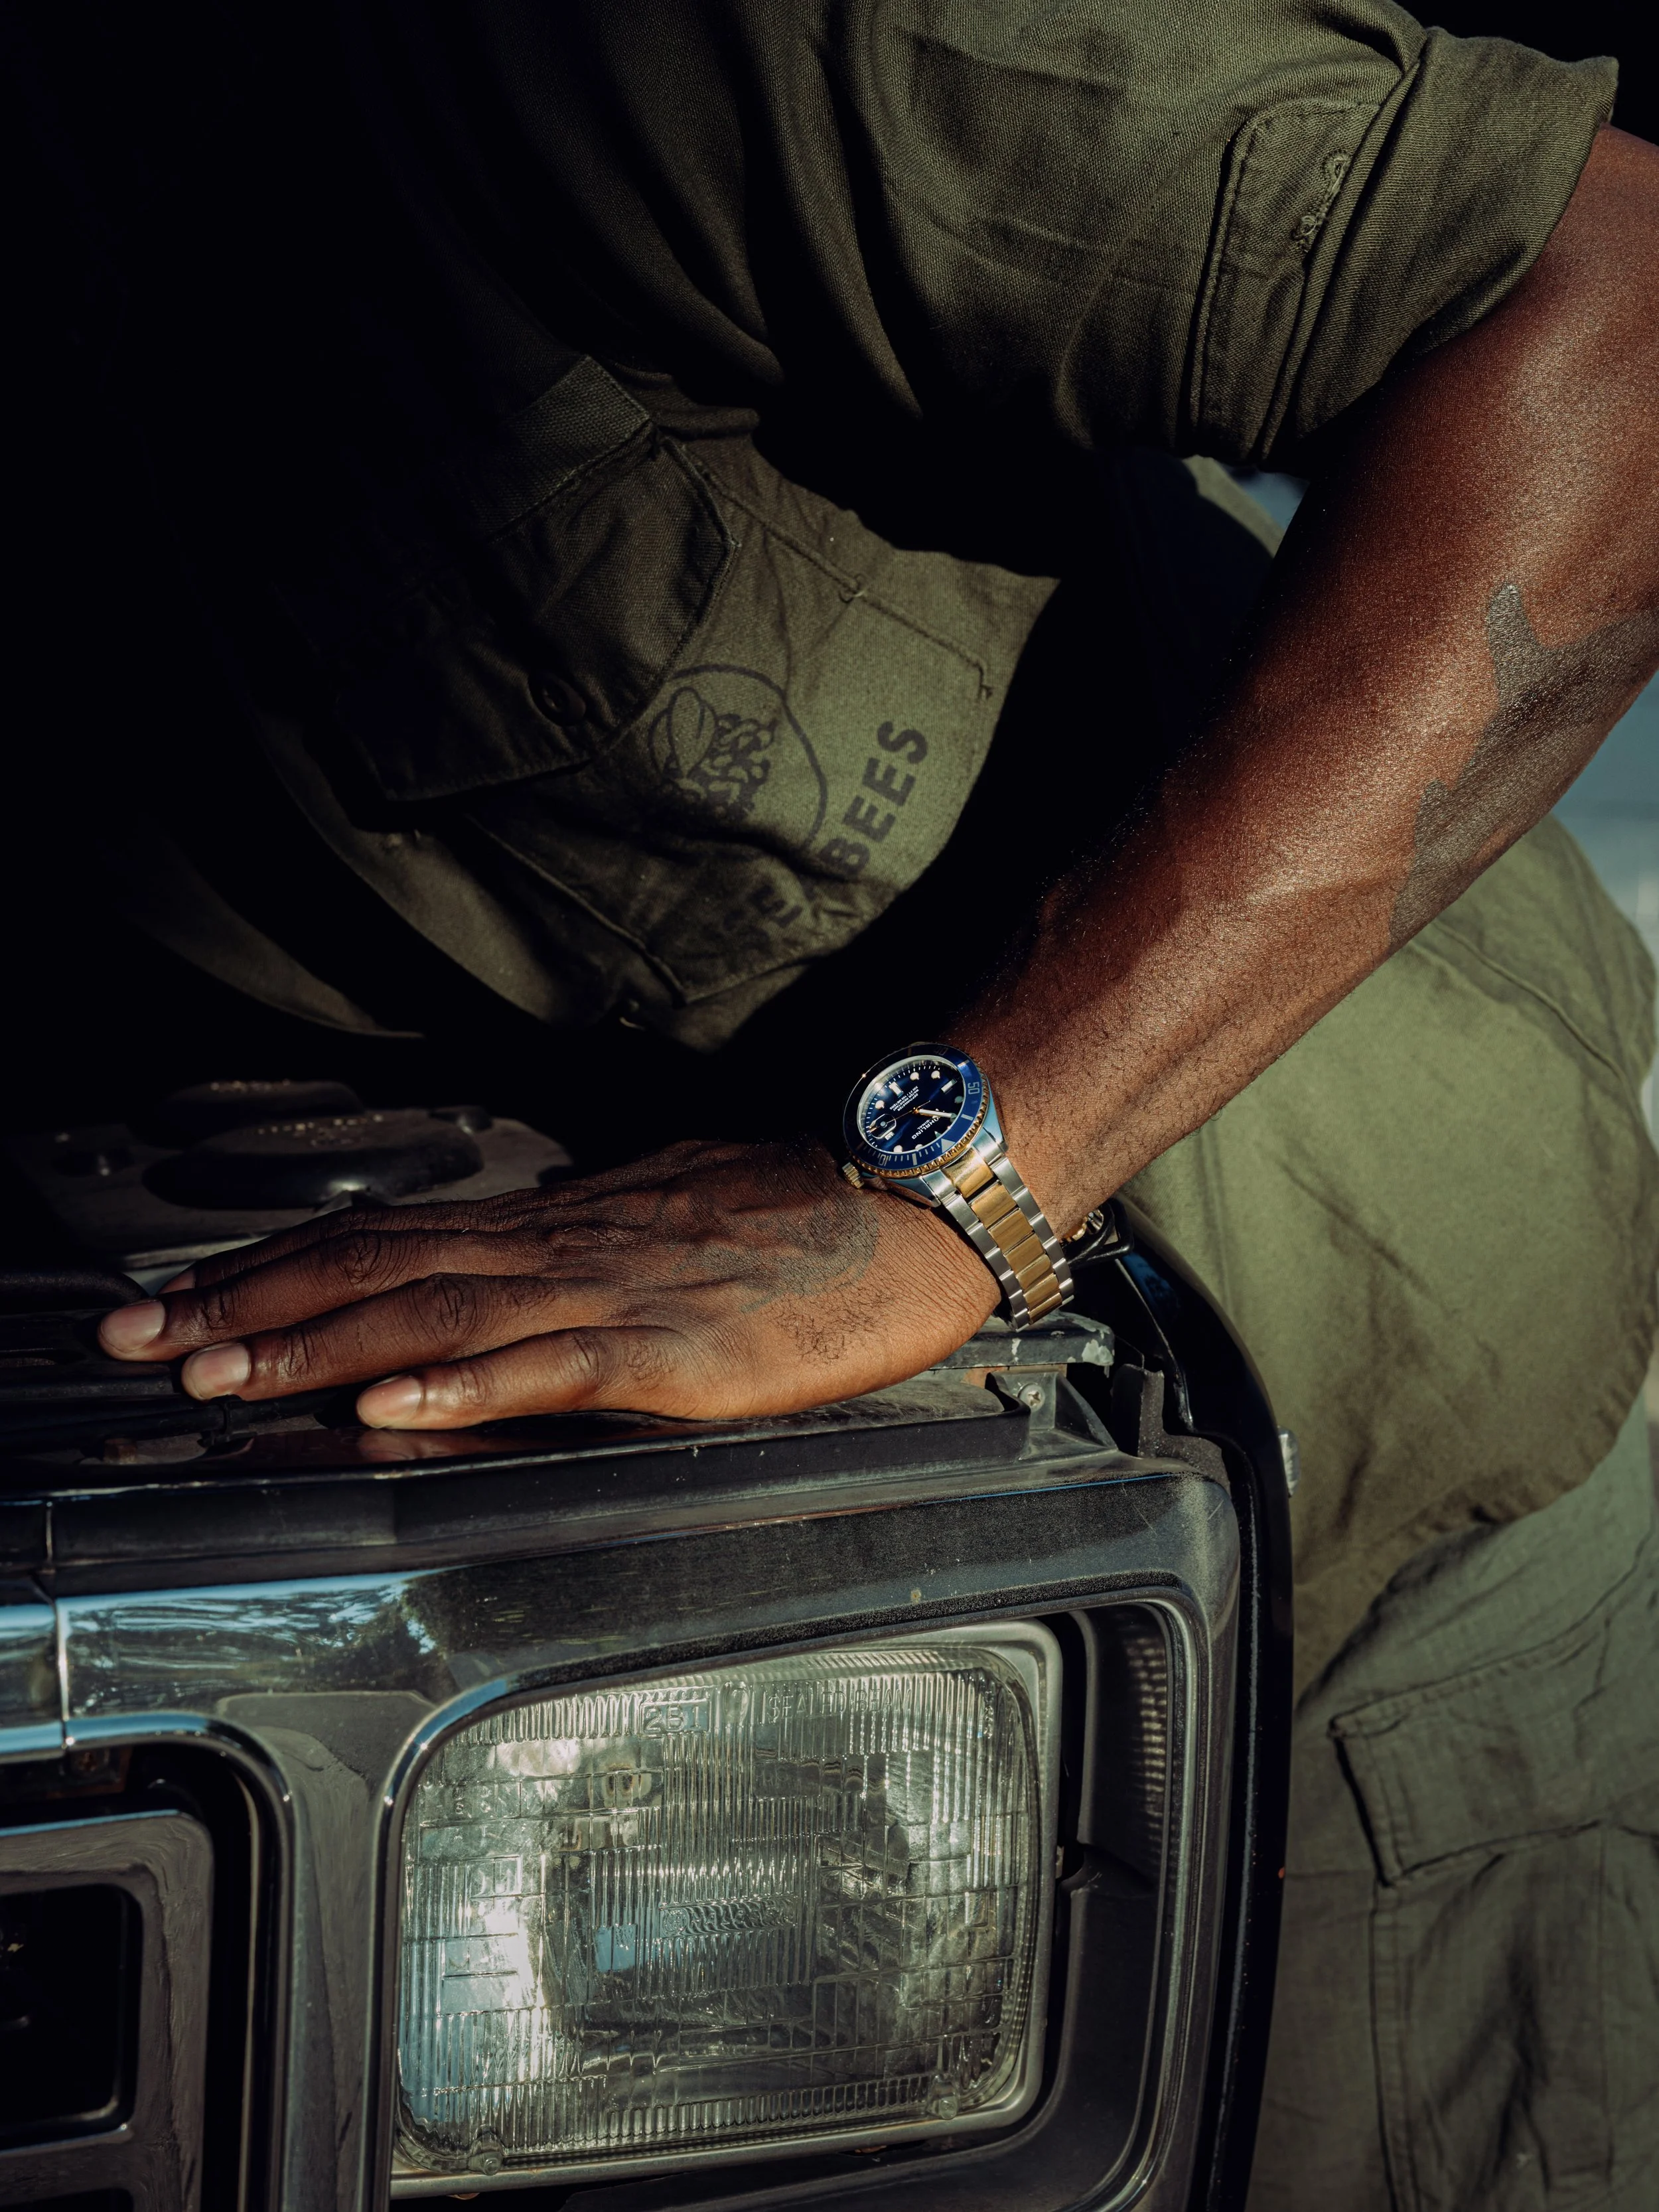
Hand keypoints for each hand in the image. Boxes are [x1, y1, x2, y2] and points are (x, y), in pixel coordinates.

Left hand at [95, 1139, 998, 1426]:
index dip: (276, 1264)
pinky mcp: (675, 1349)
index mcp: (561, 1221)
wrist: (916, 1195)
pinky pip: (550, 1369)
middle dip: (248, 1305)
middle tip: (134, 1336)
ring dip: (316, 1345)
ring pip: (438, 1314)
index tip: (182, 1293)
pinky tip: (387, 1409)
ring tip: (214, 1373)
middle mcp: (566, 1246)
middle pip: (380, 1266)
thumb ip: (584, 1236)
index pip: (388, 1235)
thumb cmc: (804, 1205)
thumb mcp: (669, 1206)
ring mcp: (616, 1294)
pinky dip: (460, 1388)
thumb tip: (514, 1247)